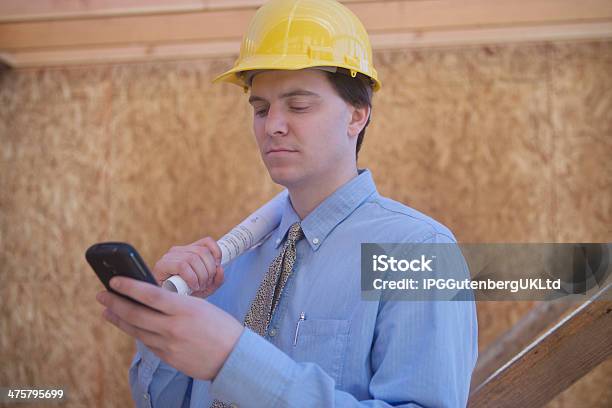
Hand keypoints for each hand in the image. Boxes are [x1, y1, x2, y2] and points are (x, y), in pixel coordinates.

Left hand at [96, 276, 243, 380]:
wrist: (234, 357)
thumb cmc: (221, 327)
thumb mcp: (201, 307)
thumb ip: (176, 304)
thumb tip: (152, 299)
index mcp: (185, 309)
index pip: (151, 295)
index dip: (129, 287)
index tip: (114, 280)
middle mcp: (174, 327)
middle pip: (136, 314)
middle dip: (115, 303)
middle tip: (101, 295)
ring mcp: (169, 345)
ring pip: (136, 330)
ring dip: (119, 319)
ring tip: (108, 310)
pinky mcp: (168, 358)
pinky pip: (147, 342)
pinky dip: (135, 332)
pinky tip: (129, 326)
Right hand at [153, 237, 223, 297]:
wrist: (170, 305)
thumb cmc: (188, 294)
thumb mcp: (207, 287)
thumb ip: (217, 279)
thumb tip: (220, 269)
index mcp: (190, 250)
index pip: (206, 241)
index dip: (216, 251)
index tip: (218, 266)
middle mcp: (179, 250)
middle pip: (202, 251)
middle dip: (209, 269)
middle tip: (206, 283)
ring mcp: (169, 256)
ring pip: (193, 258)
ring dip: (201, 275)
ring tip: (199, 287)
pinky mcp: (161, 265)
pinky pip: (182, 265)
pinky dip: (192, 277)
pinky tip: (193, 286)